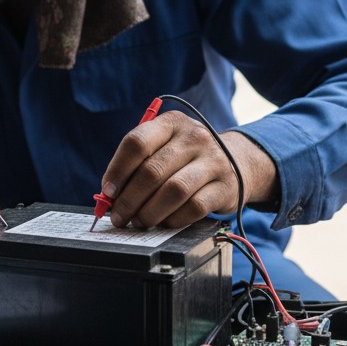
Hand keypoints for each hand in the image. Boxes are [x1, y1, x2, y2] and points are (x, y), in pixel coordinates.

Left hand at [98, 111, 276, 228]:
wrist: (238, 160)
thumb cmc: (187, 157)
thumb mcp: (165, 146)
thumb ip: (138, 165)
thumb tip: (110, 196)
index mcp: (171, 123)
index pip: (137, 143)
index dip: (118, 170)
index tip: (108, 192)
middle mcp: (195, 137)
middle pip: (152, 171)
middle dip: (130, 199)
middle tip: (120, 216)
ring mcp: (213, 161)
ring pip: (173, 191)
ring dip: (150, 212)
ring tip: (139, 221)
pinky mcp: (226, 186)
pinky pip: (194, 207)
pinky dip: (173, 219)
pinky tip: (165, 222)